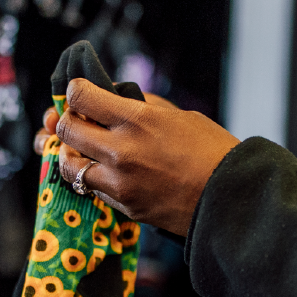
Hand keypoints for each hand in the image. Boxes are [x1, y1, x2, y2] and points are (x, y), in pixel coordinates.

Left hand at [53, 79, 239, 235]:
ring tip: (85, 150)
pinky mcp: (123, 206)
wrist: (229, 197)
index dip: (75, 91)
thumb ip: (142, 106)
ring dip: (72, 153)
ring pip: (68, 165)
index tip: (80, 94)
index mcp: (137, 119)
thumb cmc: (211, 151)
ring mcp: (119, 182)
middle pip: (66, 129)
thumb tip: (113, 96)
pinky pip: (92, 187)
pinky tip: (107, 171)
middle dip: (68, 120)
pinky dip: (93, 176)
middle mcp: (121, 150)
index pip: (80, 96)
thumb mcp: (179, 115)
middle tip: (80, 120)